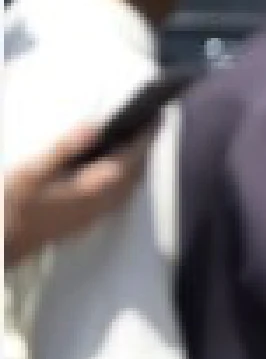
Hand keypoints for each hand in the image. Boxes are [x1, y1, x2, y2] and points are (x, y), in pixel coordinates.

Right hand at [4, 122, 153, 267]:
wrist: (4, 242)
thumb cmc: (14, 205)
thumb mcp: (32, 170)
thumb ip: (65, 148)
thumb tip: (94, 127)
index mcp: (95, 188)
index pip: (132, 158)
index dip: (147, 135)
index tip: (157, 115)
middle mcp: (104, 204)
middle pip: (136, 172)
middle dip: (145, 147)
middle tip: (149, 124)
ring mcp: (97, 215)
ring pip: (129, 186)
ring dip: (136, 163)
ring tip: (135, 140)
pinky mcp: (88, 221)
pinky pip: (118, 195)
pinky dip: (124, 177)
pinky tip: (113, 168)